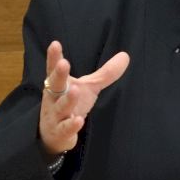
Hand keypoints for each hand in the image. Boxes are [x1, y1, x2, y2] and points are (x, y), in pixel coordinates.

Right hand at [39, 41, 129, 156]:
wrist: (54, 135)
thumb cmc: (71, 105)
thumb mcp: (88, 88)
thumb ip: (105, 74)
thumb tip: (125, 56)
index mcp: (58, 84)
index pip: (54, 69)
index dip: (54, 57)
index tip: (55, 43)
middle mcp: (54, 98)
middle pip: (55, 85)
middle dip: (59, 74)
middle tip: (64, 63)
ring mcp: (55, 115)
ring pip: (60, 107)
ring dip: (68, 100)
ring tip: (76, 90)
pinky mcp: (59, 132)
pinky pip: (65, 128)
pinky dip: (71, 125)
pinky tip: (78, 121)